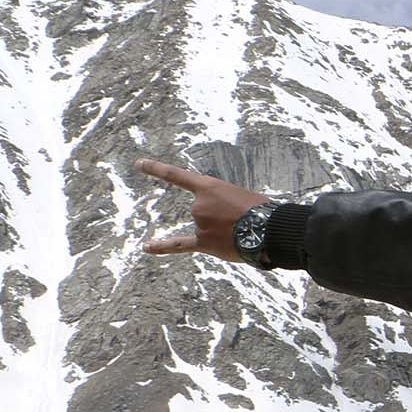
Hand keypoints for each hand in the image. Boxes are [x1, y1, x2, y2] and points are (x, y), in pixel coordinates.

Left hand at [133, 157, 269, 261]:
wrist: (271, 230)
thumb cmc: (263, 211)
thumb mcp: (242, 196)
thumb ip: (223, 206)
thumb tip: (220, 227)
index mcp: (209, 187)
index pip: (176, 175)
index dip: (156, 169)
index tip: (139, 164)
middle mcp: (199, 205)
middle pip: (203, 211)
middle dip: (223, 217)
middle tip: (245, 220)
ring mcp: (200, 224)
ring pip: (206, 229)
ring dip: (224, 231)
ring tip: (245, 233)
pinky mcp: (204, 243)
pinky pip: (179, 245)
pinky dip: (161, 247)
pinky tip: (146, 247)